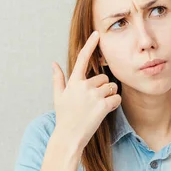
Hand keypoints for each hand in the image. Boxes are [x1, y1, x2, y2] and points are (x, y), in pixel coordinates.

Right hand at [51, 31, 120, 149]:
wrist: (69, 136)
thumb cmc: (64, 116)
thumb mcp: (58, 96)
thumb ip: (58, 79)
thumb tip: (54, 63)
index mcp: (73, 82)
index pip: (82, 58)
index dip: (90, 44)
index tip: (97, 33)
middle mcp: (83, 86)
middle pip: (103, 77)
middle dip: (102, 87)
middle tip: (93, 101)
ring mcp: (93, 95)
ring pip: (111, 87)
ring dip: (109, 96)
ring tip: (97, 107)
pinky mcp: (102, 106)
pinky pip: (116, 98)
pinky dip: (114, 104)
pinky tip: (105, 111)